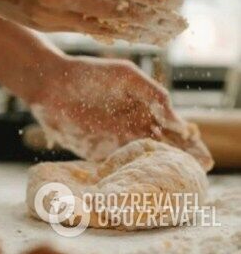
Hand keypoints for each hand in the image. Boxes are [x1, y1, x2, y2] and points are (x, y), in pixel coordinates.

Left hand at [29, 56, 212, 169]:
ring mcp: (115, 141)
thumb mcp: (127, 76)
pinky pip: (117, 166)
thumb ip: (154, 95)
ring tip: (177, 179)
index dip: (188, 142)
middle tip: (198, 170)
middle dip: (180, 159)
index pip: (172, 130)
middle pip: (162, 148)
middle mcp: (132, 128)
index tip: (202, 155)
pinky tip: (143, 179)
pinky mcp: (95, 151)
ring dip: (159, 169)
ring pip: (143, 159)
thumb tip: (177, 121)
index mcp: (144, 110)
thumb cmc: (90, 73)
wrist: (51, 83)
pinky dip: (131, 173)